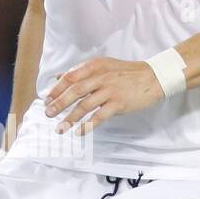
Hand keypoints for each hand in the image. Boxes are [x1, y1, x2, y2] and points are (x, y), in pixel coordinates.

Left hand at [44, 57, 164, 134]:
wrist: (153, 77)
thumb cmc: (126, 73)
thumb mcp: (103, 66)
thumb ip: (81, 71)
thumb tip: (59, 77)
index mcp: (94, 67)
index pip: (70, 77)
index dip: (56, 89)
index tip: (46, 100)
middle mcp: (100, 77)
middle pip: (74, 91)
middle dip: (59, 104)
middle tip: (48, 114)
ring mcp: (110, 90)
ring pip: (85, 105)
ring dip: (70, 118)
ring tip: (60, 128)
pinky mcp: (119, 103)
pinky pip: (100, 116)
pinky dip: (88, 125)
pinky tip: (79, 132)